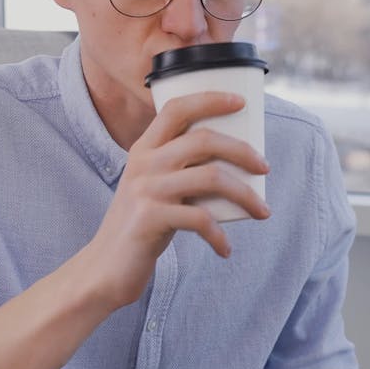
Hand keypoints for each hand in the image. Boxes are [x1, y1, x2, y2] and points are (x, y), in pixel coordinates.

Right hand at [87, 91, 269, 309]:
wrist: (105, 268)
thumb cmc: (141, 227)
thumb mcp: (154, 189)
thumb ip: (181, 171)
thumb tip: (235, 163)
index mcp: (144, 149)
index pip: (176, 109)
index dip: (210, 99)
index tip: (241, 103)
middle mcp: (144, 163)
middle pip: (203, 140)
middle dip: (242, 151)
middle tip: (264, 167)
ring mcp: (146, 190)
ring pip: (210, 177)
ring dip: (245, 195)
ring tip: (262, 212)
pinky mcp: (151, 219)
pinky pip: (200, 220)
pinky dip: (219, 236)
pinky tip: (225, 249)